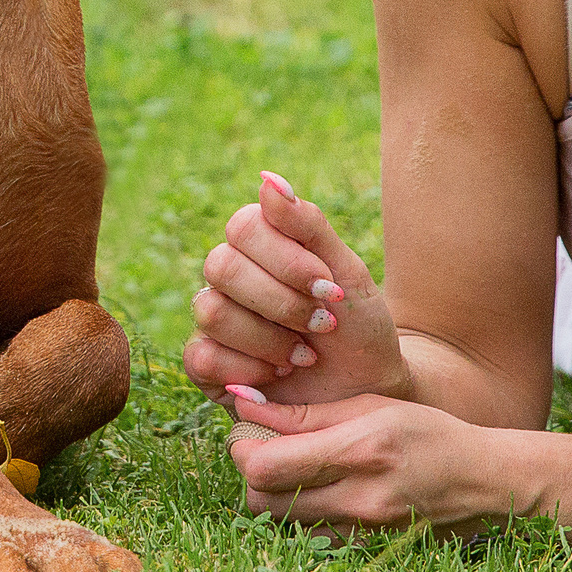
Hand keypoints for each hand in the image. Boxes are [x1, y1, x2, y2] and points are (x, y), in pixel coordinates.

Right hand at [183, 171, 404, 405]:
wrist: (369, 392)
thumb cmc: (358, 327)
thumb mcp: (347, 272)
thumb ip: (308, 224)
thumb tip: (267, 179)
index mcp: (260, 245)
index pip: (243, 226)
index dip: (285, 259)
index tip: (328, 286)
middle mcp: (230, 277)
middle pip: (221, 266)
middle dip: (281, 302)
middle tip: (323, 323)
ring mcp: (215, 321)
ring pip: (212, 311)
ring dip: (270, 339)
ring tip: (304, 355)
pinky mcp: (207, 367)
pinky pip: (202, 356)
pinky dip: (249, 370)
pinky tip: (278, 377)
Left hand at [223, 383, 514, 536]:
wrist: (480, 480)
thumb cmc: (426, 431)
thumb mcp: (370, 405)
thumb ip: (306, 413)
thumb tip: (244, 405)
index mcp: (359, 451)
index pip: (265, 467)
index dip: (242, 450)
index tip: (249, 432)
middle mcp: (358, 498)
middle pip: (261, 503)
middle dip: (252, 475)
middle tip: (265, 450)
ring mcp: (361, 531)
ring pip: (280, 525)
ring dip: (275, 497)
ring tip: (295, 469)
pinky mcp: (364, 549)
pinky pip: (308, 537)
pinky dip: (300, 517)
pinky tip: (318, 491)